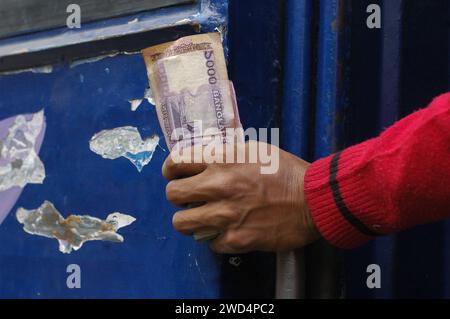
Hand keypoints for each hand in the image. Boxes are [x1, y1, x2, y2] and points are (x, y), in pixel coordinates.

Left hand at [162, 141, 320, 253]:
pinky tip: (229, 231)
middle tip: (189, 198)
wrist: (314, 200)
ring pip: (181, 222)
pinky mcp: (236, 239)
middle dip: (178, 196)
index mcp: (222, 159)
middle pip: (172, 194)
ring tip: (202, 218)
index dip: (170, 169)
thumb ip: (225, 154)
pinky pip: (210, 242)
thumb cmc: (286, 171)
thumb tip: (203, 160)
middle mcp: (219, 186)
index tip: (174, 175)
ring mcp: (226, 215)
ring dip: (190, 220)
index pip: (176, 162)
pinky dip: (216, 238)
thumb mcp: (254, 150)